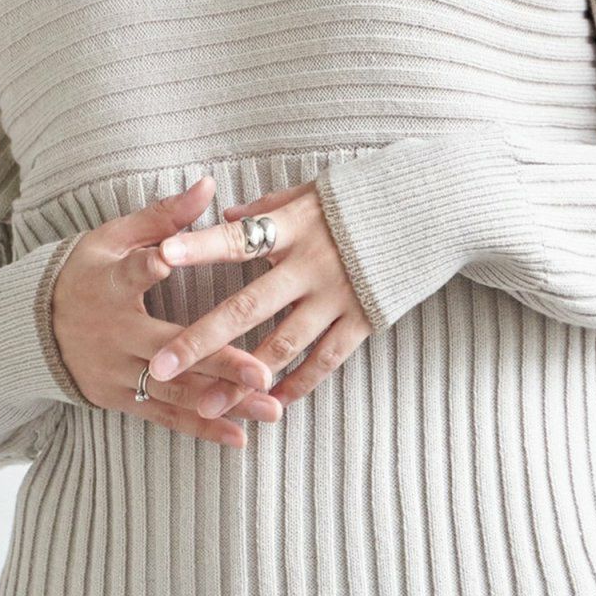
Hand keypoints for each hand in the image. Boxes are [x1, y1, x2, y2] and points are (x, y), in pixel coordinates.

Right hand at [49, 177, 285, 449]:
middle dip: (220, 362)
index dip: (149, 267)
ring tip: (270, 409)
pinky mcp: (118, 399)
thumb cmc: (85, 272)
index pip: (132, 274)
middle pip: (170, 349)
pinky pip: (164, 417)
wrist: (30, 328)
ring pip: (175, 391)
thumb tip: (208, 185)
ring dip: (225, 402)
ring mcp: (115, 372)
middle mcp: (113, 334)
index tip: (169, 264)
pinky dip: (201, 429)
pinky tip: (239, 438)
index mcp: (109, 284)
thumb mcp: (113, 237)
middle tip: (265, 373)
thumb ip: (163, 217)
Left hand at [144, 180, 371, 416]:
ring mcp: (338, 296)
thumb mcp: (313, 190)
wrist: (436, 207)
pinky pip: (326, 359)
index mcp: (293, 227)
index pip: (236, 239)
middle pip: (247, 308)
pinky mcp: (365, 318)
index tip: (160, 256)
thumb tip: (224, 216)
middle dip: (201, 340)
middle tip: (160, 366)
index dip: (199, 248)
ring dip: (242, 378)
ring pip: (283, 345)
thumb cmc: (365, 193)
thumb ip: (267, 207)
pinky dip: (298, 383)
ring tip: (206, 405)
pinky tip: (271, 402)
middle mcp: (311, 265)